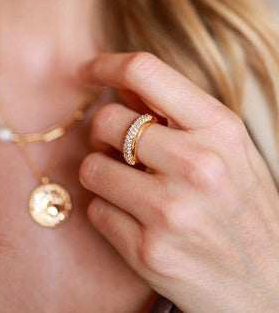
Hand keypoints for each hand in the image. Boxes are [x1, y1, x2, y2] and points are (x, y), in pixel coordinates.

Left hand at [79, 52, 278, 311]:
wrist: (266, 284)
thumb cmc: (244, 209)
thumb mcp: (226, 149)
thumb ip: (176, 112)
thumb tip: (123, 85)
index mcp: (219, 129)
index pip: (145, 71)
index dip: (106, 64)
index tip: (88, 71)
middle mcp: (196, 166)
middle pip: (107, 121)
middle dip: (105, 134)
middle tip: (122, 150)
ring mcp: (170, 211)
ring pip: (91, 168)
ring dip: (103, 174)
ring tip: (130, 186)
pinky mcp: (146, 250)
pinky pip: (95, 211)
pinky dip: (107, 210)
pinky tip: (135, 219)